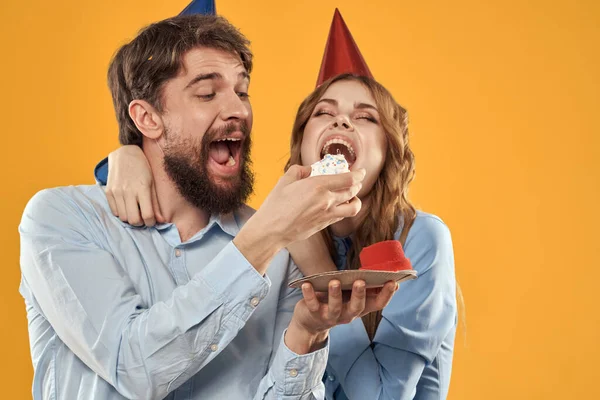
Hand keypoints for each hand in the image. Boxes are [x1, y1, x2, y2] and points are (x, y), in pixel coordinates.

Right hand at [104, 145, 164, 225]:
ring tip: (135, 211)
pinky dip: (122, 212)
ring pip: (123, 217)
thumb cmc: (143, 168)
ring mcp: (116, 191)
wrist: (125, 153)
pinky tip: (127, 206)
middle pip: (133, 220)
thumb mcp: (153, 182)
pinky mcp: (108, 191)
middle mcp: (128, 191)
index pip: (147, 215)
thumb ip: (156, 202)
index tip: (152, 221)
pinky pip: (114, 211)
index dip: (151, 222)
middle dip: (140, 223)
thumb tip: (161, 220)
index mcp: (142, 188)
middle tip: (143, 218)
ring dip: (130, 218)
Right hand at [234, 165, 363, 272]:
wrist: (272, 230)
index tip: (361, 171)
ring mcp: (327, 214)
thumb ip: (300, 170)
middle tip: (354, 180)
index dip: (359, 174)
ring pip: (353, 206)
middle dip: (357, 184)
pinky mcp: (325, 224)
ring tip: (351, 195)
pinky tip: (339, 205)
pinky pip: (343, 216)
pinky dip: (345, 209)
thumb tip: (311, 169)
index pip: (349, 179)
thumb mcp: (285, 180)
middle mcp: (327, 200)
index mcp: (318, 186)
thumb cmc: (275, 205)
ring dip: (356, 199)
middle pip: (353, 191)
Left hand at [284, 279, 397, 353]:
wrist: (310, 322)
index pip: (377, 305)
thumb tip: (384, 273)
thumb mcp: (351, 296)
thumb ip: (365, 288)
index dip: (386, 295)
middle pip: (357, 307)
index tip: (393, 282)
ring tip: (335, 281)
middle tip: (361, 281)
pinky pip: (312, 304)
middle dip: (359, 294)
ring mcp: (331, 316)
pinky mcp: (314, 314)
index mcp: (360, 308)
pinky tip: (307, 284)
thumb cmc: (335, 302)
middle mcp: (348, 314)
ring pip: (335, 307)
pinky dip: (309, 294)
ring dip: (335, 294)